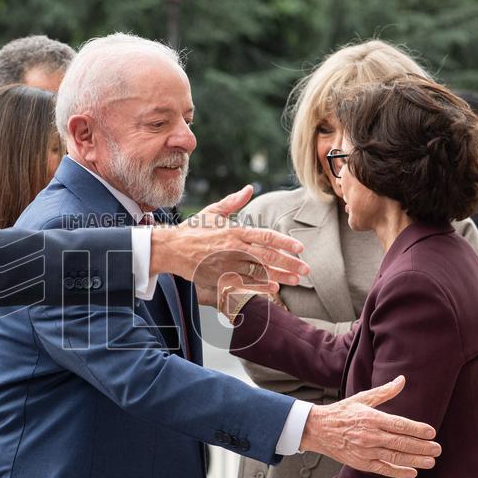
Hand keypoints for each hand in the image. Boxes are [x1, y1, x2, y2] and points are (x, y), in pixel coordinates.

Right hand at [151, 185, 308, 289]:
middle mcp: (234, 248)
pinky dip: (259, 287)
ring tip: (295, 280)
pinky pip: (243, 284)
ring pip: (259, 272)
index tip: (300, 248)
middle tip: (306, 269)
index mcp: (235, 231)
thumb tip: (249, 188)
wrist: (171, 248)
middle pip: (268, 256)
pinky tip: (273, 289)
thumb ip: (233, 202)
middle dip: (289, 263)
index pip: (266, 236)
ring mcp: (227, 264)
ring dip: (280, 277)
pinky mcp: (219, 277)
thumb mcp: (213, 212)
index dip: (285, 242)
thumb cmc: (192, 230)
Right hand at [300, 376, 440, 477]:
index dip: (417, 429)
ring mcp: (365, 451)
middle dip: (422, 447)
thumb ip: (384, 392)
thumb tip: (402, 379)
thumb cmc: (341, 412)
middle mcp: (369, 435)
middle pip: (401, 442)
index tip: (431, 432)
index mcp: (371, 418)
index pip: (399, 424)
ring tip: (431, 461)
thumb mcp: (362, 398)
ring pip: (395, 457)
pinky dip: (398, 472)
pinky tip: (412, 472)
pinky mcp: (361, 463)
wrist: (317, 429)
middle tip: (437, 449)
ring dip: (415, 460)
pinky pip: (383, 469)